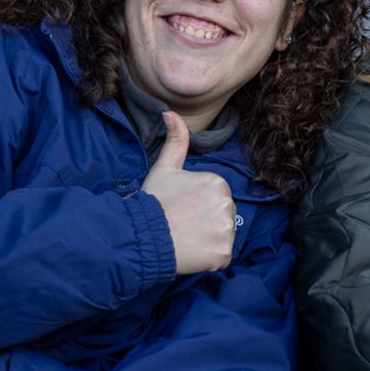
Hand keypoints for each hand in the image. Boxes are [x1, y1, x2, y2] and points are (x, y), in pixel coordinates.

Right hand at [142, 111, 236, 273]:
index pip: (215, 197)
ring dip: (207, 239)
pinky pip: (222, 256)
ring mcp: (227, 230)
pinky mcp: (224, 253)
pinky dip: (209, 257)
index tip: (180, 208)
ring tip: (186, 237)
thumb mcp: (164, 168)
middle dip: (205, 221)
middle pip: (222, 215)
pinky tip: (192, 251)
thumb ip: (175, 141)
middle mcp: (227, 204)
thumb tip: (171, 113)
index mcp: (218, 182)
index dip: (197, 205)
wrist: (142, 235)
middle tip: (182, 223)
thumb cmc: (154, 201)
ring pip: (223, 235)